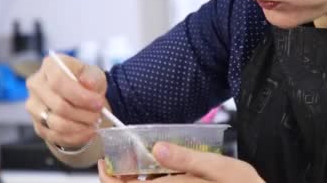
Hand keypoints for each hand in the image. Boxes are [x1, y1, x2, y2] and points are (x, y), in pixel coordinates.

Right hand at [25, 54, 106, 147]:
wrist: (81, 97)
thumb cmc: (86, 82)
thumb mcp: (95, 75)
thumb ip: (93, 77)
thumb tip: (87, 83)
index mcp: (50, 66)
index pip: (58, 82)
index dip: (80, 96)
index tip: (98, 103)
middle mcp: (36, 84)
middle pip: (58, 105)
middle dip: (83, 113)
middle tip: (98, 115)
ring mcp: (34, 106)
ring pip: (56, 123)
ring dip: (80, 126)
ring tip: (94, 123)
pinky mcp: (37, 125)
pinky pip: (55, 136)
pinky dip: (75, 137)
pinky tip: (87, 132)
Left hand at [98, 142, 264, 182]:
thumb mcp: (221, 169)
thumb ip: (188, 160)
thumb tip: (158, 148)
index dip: (110, 179)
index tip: (105, 162)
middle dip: (123, 178)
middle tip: (120, 158)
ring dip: (139, 180)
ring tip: (141, 160)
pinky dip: (156, 182)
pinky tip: (162, 170)